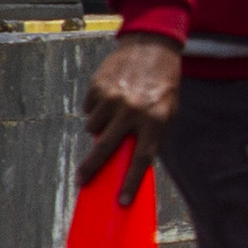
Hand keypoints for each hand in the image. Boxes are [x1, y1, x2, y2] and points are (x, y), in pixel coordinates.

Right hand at [78, 33, 181, 199]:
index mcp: (155, 120)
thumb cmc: (162, 84)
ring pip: (93, 127)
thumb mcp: (166, 111)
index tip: (121, 202)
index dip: (130, 183)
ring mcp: (113, 98)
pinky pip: (89, 108)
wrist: (152, 46)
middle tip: (82, 181)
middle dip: (92, 168)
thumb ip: (149, 136)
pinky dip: (96, 107)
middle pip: (106, 149)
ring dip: (99, 126)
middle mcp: (133, 111)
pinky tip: (110, 95)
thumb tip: (127, 162)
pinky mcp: (98, 87)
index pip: (141, 159)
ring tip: (114, 111)